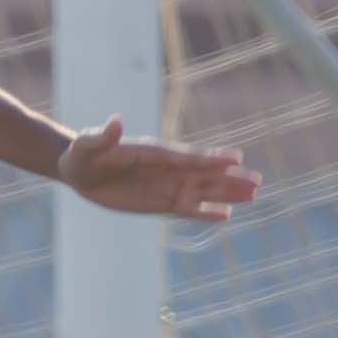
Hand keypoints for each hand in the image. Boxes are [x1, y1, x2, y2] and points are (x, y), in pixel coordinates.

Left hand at [55, 120, 259, 224]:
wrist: (79, 170)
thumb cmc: (82, 153)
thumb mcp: (87, 145)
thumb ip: (103, 137)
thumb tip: (115, 122)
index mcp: (154, 153)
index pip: (187, 157)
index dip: (211, 158)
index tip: (236, 158)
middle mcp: (166, 169)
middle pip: (204, 174)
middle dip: (229, 178)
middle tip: (258, 181)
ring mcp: (166, 186)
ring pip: (202, 191)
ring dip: (226, 193)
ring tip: (254, 195)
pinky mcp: (160, 203)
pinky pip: (187, 209)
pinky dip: (205, 212)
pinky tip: (225, 215)